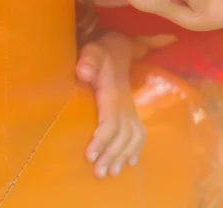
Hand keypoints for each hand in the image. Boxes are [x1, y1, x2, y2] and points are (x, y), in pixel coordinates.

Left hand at [76, 33, 176, 177]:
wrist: (118, 48)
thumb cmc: (100, 53)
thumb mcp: (92, 51)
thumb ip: (89, 60)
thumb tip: (83, 71)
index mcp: (114, 94)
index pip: (110, 120)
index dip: (102, 139)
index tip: (90, 156)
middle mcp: (125, 104)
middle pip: (122, 134)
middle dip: (111, 155)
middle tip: (99, 173)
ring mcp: (130, 108)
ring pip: (132, 136)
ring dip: (122, 155)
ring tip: (111, 172)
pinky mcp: (131, 111)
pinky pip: (140, 132)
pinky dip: (137, 149)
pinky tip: (130, 163)